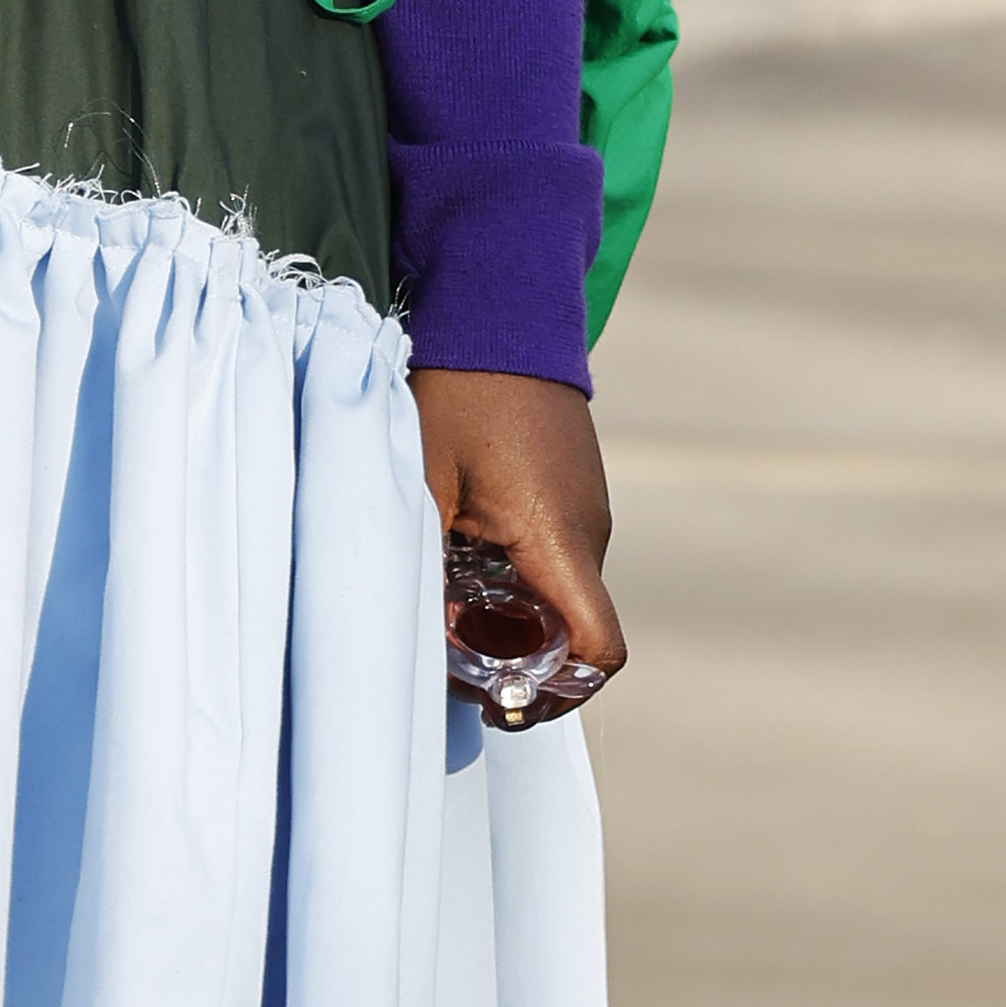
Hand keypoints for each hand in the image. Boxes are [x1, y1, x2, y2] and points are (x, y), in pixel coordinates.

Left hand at [411, 368, 624, 689]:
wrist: (501, 304)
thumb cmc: (458, 390)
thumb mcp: (420, 475)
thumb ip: (419, 556)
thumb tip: (407, 626)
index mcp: (559, 539)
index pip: (598, 649)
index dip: (559, 693)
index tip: (504, 701)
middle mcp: (589, 531)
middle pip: (569, 631)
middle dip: (512, 657)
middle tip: (446, 652)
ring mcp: (586, 507)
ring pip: (556, 593)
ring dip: (507, 612)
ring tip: (443, 590)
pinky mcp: (573, 488)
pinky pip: (552, 554)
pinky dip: (514, 572)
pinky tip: (459, 546)